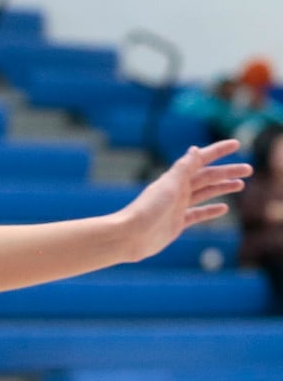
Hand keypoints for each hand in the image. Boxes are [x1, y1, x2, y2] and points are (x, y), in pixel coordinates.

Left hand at [117, 141, 249, 260]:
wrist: (130, 236)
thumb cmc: (147, 210)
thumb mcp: (168, 187)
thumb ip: (182, 169)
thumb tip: (195, 149)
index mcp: (175, 178)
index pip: (201, 160)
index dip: (218, 151)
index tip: (236, 144)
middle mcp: (178, 190)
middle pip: (207, 177)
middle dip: (228, 172)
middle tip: (249, 168)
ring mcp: (178, 206)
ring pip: (205, 193)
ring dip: (222, 188)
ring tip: (241, 185)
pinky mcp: (178, 222)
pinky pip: (198, 213)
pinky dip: (211, 210)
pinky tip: (223, 208)